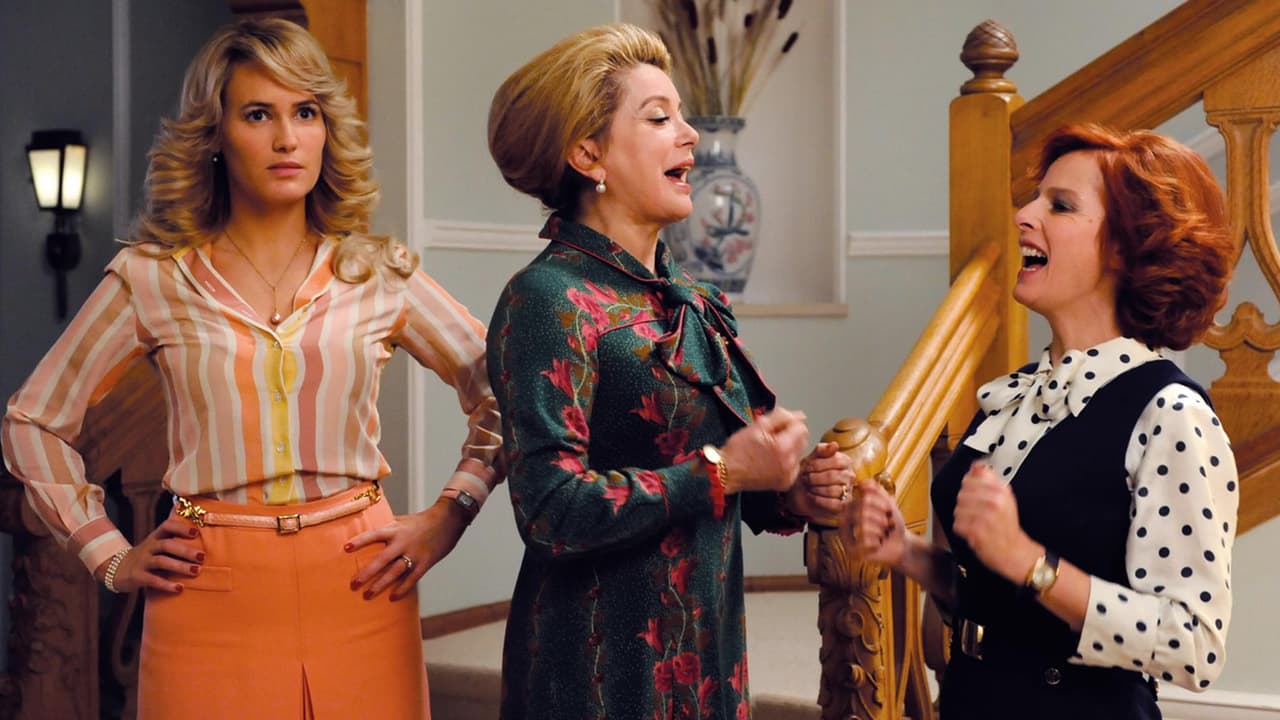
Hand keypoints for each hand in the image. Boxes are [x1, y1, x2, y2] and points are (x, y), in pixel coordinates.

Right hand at [94, 516, 203, 593]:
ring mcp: (142, 562)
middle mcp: (148, 547)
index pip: (167, 526)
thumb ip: (174, 543)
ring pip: (161, 561)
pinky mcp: (137, 576)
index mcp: (155, 537)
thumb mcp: (156, 546)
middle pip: (167, 545)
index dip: (181, 528)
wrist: (116, 569)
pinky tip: (180, 588)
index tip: (196, 532)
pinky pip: (152, 580)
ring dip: (180, 566)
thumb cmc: (146, 557)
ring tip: (196, 571)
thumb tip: (203, 541)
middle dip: (185, 550)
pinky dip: (167, 584)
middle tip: (202, 557)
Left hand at [346, 499, 469, 600]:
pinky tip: (392, 597)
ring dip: (380, 585)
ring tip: (367, 595)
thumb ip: (386, 526)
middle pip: (382, 559)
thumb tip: (367, 527)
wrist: (448, 520)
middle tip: (353, 584)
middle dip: (366, 573)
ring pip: (395, 572)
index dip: (360, 541)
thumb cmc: (422, 520)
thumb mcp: (402, 519)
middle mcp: (403, 542)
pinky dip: (402, 589)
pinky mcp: (425, 563)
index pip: (374, 534)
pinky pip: (412, 579)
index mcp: (395, 530)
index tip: (345, 549)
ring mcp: (414, 554)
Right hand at [720, 407, 808, 493]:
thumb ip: (781, 417)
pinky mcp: (786, 482)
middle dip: (791, 434)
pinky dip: (786, 460)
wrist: (727, 473)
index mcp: (783, 448)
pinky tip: (772, 459)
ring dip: (789, 446)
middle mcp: (789, 464)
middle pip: (803, 439)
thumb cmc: (738, 450)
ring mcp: (789, 475)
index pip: (801, 427)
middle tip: (770, 436)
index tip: (776, 426)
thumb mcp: (757, 426)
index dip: (789, 422)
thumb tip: (799, 416)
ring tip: (769, 449)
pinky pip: (794, 465)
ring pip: (799, 451)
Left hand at [785, 441, 851, 517]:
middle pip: (833, 476)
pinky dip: (819, 500)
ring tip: (808, 487)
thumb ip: (822, 450)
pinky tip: (812, 496)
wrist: (800, 492)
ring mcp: (848, 491)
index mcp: (845, 461)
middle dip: (814, 478)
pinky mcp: (843, 506)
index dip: (817, 464)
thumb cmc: (808, 473)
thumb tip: (835, 445)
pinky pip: (833, 504)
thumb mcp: (811, 458)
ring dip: (816, 489)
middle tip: (805, 478)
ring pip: (833, 491)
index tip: (806, 467)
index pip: (835, 461)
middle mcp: (850, 476)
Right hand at [846, 480, 907, 566]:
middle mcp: (845, 521)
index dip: (877, 503)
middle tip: (887, 524)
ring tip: (882, 535)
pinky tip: (877, 545)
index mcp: (851, 508)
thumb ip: (876, 491)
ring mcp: (847, 537)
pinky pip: (865, 542)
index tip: (889, 508)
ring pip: (864, 527)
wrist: (901, 545)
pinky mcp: (851, 552)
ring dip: (880, 531)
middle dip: (881, 518)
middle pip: (862, 512)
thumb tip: (862, 481)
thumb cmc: (892, 524)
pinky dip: (877, 543)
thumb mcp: (888, 503)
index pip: (862, 499)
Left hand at [952, 460, 1036, 580]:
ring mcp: (985, 516)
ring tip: (976, 523)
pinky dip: (963, 529)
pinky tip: (974, 531)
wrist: (1015, 552)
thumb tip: (975, 465)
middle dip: (966, 504)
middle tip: (977, 513)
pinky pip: (957, 524)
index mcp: (1001, 490)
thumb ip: (988, 479)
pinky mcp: (976, 530)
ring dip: (964, 518)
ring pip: (958, 508)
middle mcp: (994, 501)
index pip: (971, 477)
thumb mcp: (1004, 497)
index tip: (976, 495)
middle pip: (962, 493)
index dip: (970, 487)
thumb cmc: (1007, 526)